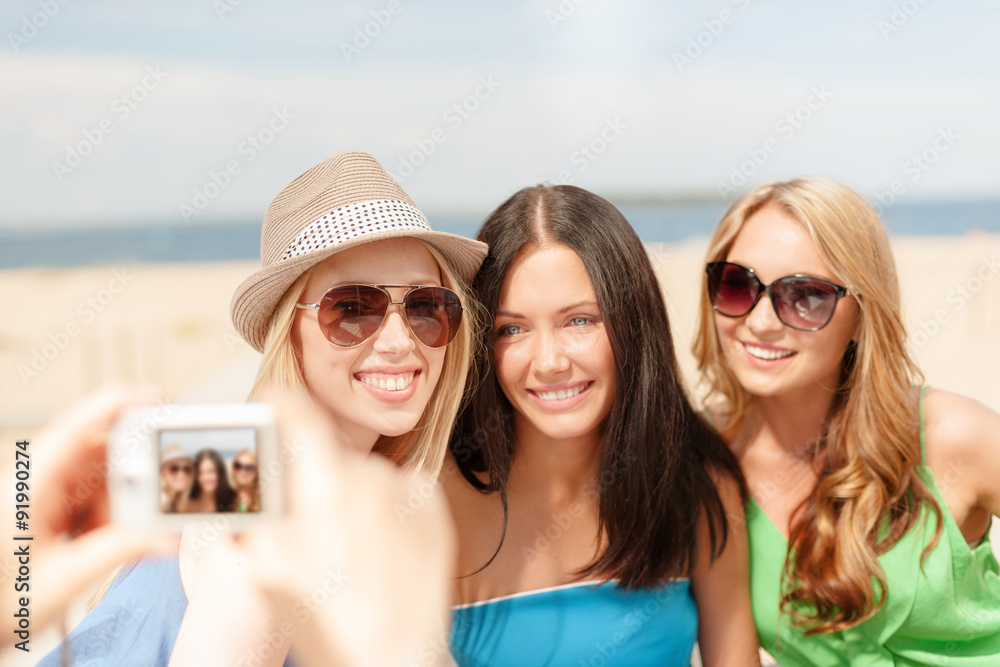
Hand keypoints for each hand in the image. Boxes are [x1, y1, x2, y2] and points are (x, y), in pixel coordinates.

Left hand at [0, 386, 174, 641]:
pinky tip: (93, 544)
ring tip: (104, 541)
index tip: (165, 404)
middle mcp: (39, 478)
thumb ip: (119, 552)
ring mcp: (45, 491)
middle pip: (102, 449)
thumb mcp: (62, 580)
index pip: (82, 424)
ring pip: (103, 476)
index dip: (125, 404)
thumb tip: (168, 536)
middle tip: (153, 501)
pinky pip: (94, 497)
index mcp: (32, 483)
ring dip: (118, 506)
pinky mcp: (51, 507)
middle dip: (132, 475)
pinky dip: (107, 518)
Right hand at [240, 391, 456, 666]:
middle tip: (304, 518)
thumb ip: (253, 515)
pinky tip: (376, 545)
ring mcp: (408, 493)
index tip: (272, 403)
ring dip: (349, 494)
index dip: (280, 405)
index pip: (300, 417)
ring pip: (364, 475)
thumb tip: (242, 480)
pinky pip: (398, 490)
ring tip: (345, 547)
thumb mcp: (268, 570)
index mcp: (326, 488)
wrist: (395, 661)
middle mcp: (372, 479)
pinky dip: (383, 506)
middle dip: (311, 477)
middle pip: (329, 456)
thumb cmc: (327, 625)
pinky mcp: (433, 509)